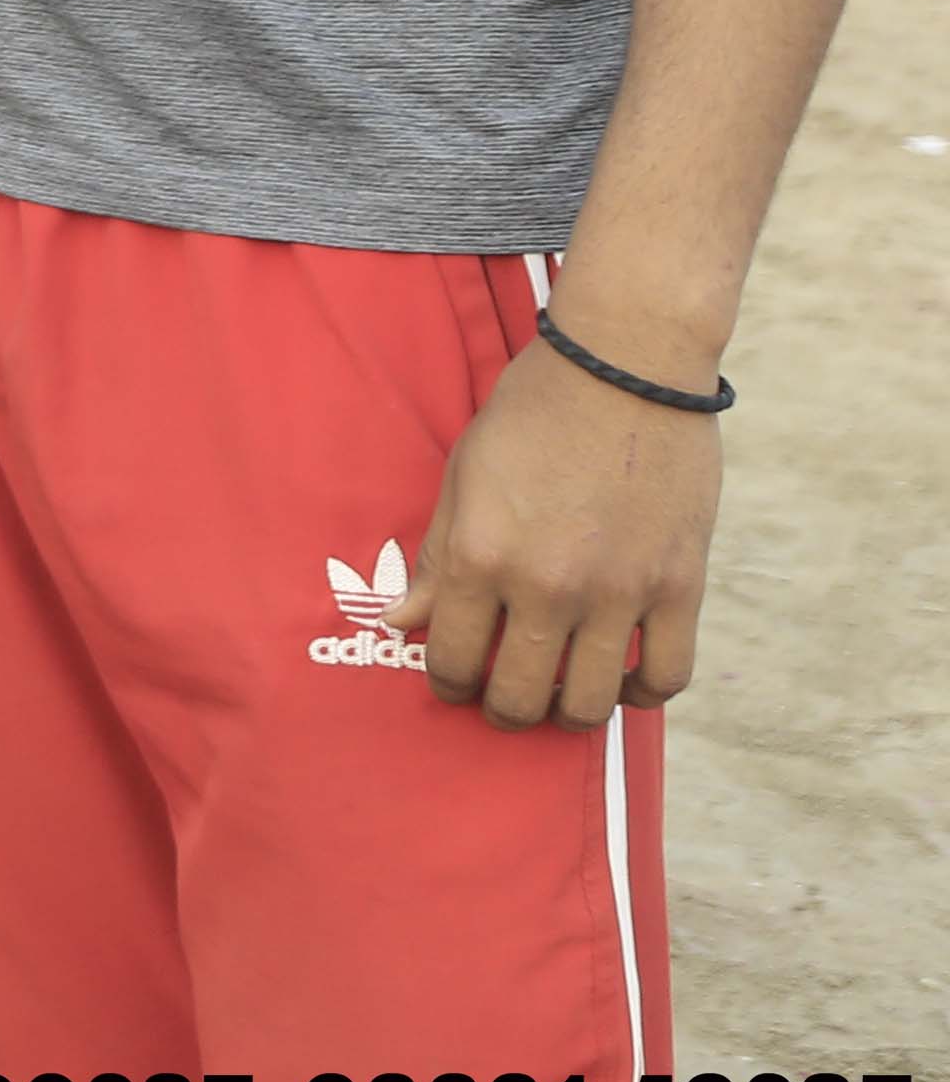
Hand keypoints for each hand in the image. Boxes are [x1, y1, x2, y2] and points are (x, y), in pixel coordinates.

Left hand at [395, 342, 718, 727]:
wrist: (625, 368)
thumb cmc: (531, 414)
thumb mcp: (464, 477)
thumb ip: (437, 558)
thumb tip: (401, 621)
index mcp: (484, 557)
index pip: (453, 659)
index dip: (447, 681)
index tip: (453, 679)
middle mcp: (549, 586)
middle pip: (520, 696)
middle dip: (503, 710)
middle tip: (503, 699)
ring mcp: (620, 593)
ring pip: (592, 703)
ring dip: (569, 713)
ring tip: (559, 696)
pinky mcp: (680, 587)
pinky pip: (666, 675)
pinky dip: (642, 693)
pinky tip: (623, 680)